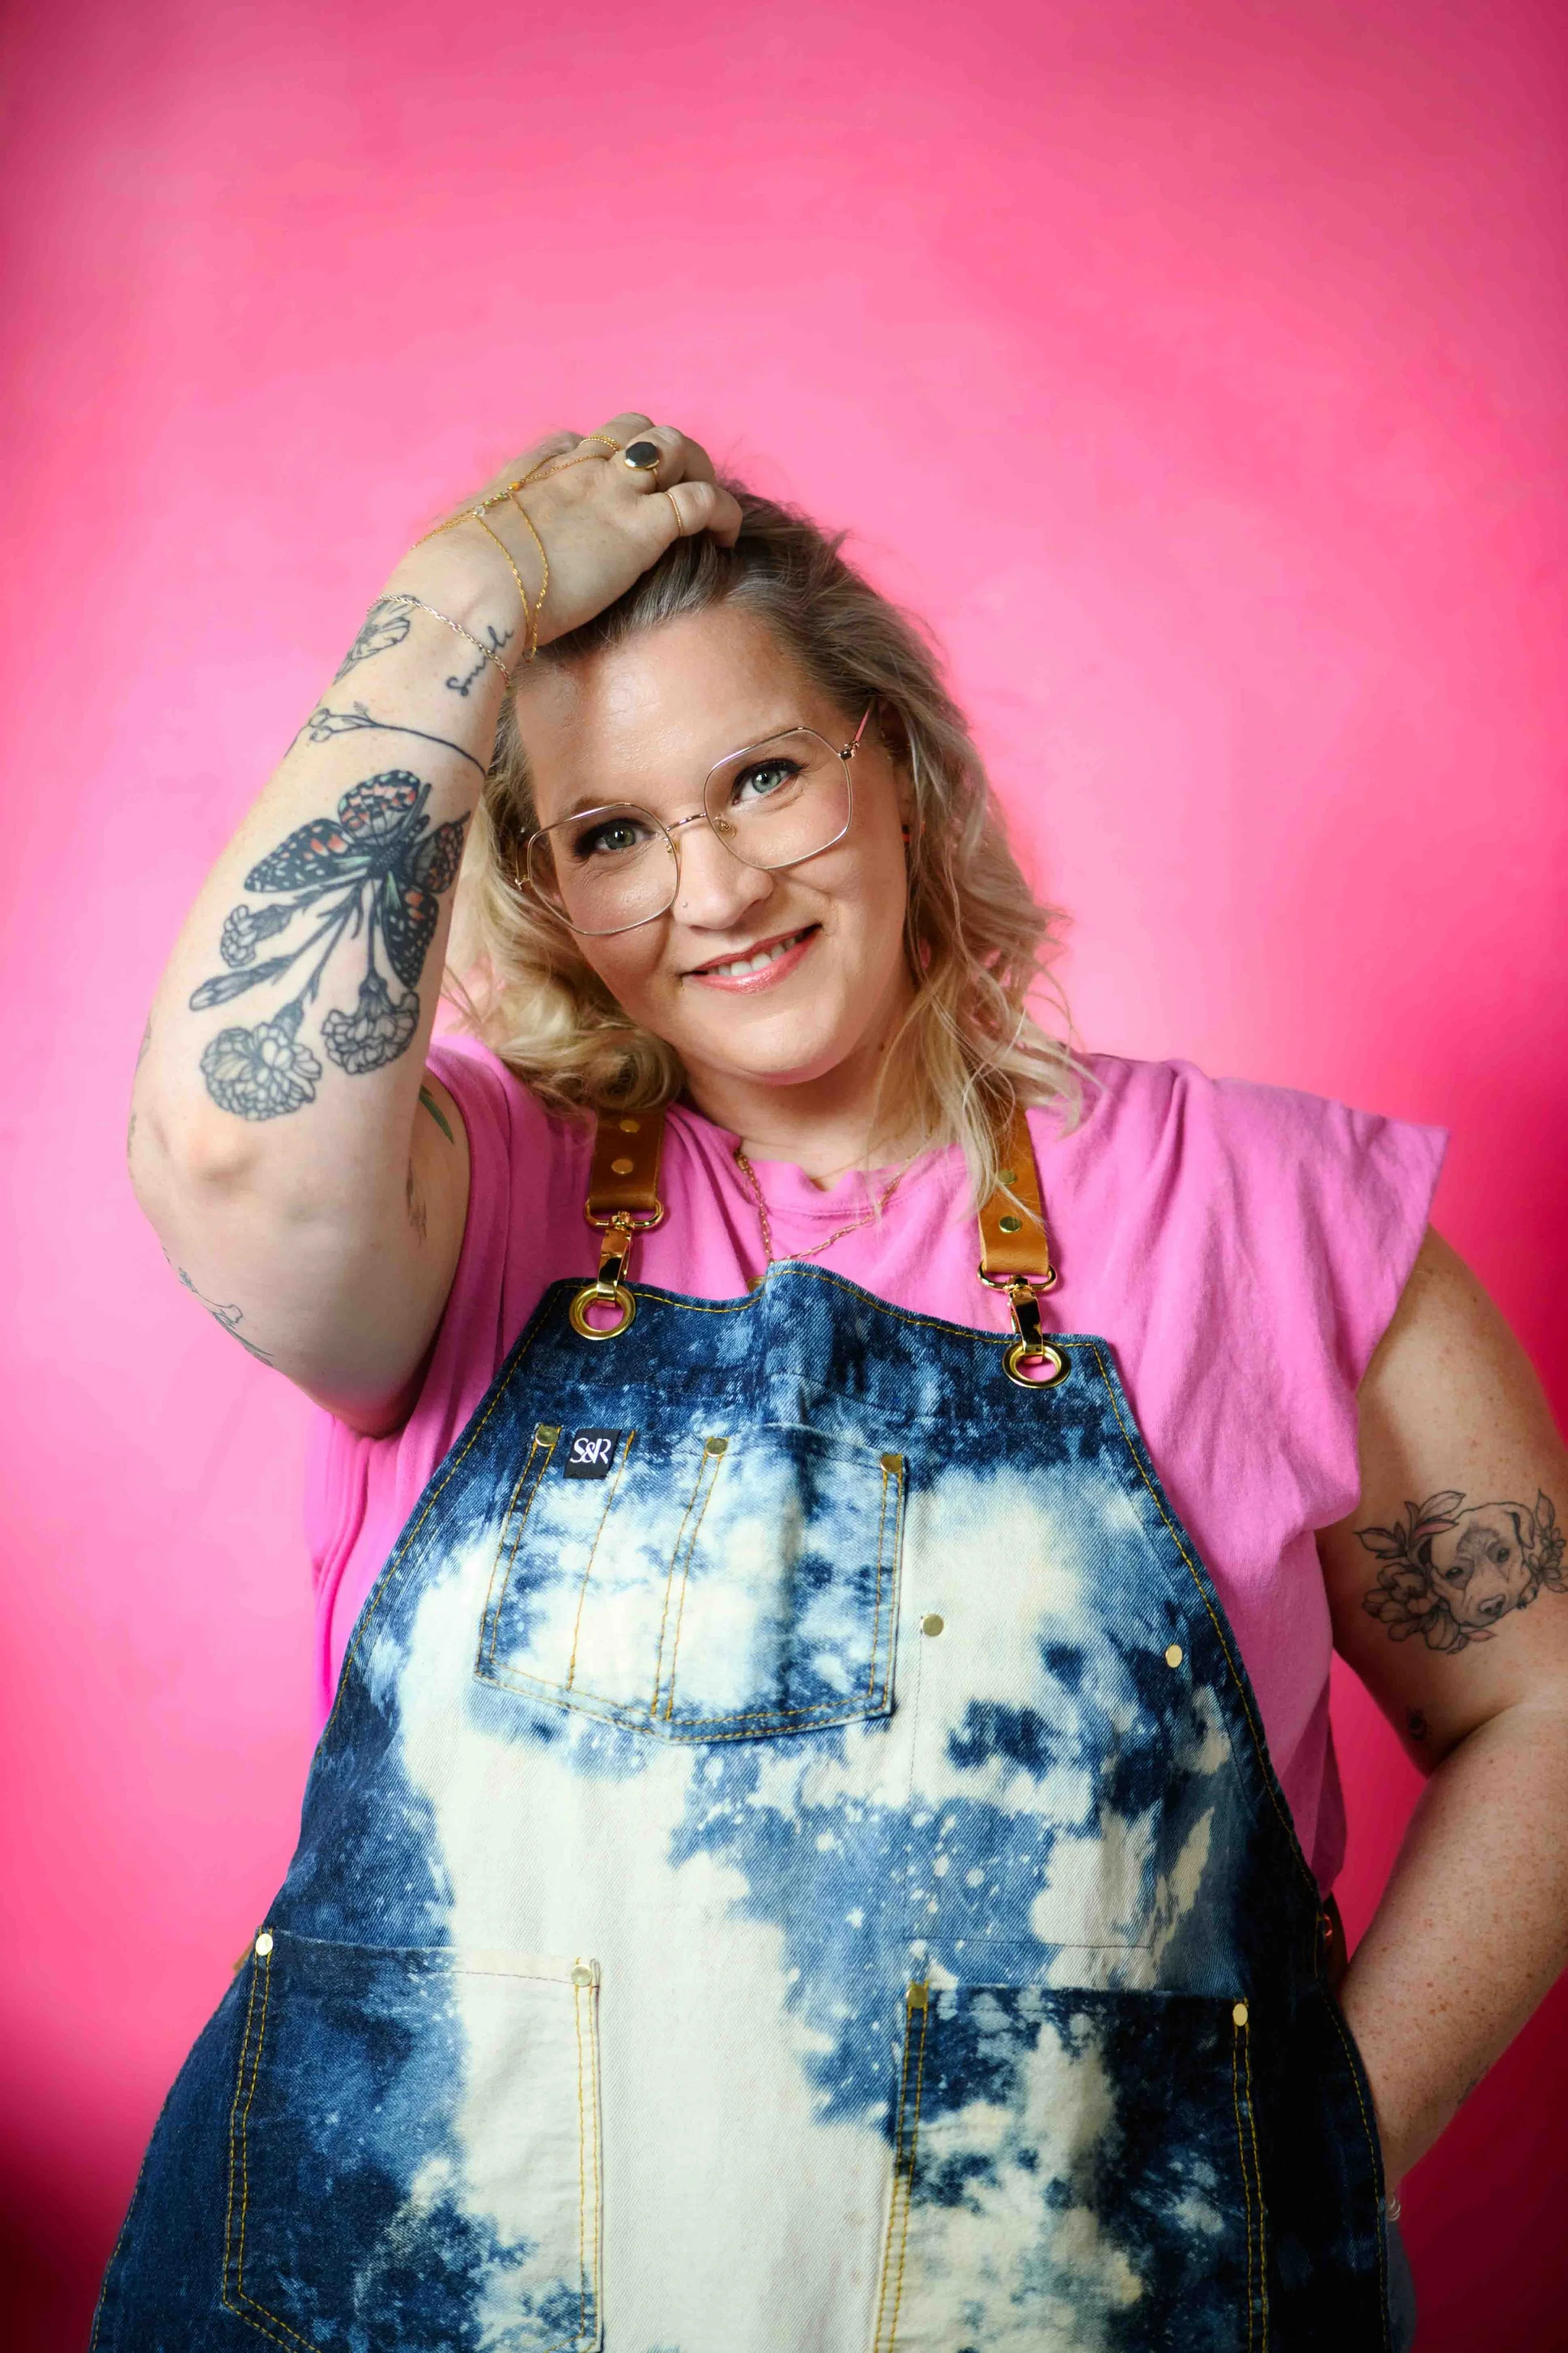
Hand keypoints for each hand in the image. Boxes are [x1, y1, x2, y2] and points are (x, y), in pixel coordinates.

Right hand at [390, 414, 744, 655]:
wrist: (465, 595)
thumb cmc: (445, 588)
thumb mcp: (448, 557)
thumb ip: (462, 555)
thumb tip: (440, 576)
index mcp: (528, 473)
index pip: (578, 443)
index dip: (605, 459)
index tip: (614, 490)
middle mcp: (574, 470)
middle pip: (634, 430)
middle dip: (661, 452)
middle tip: (676, 490)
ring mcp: (611, 493)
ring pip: (676, 447)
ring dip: (699, 469)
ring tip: (711, 509)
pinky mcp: (641, 528)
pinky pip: (702, 500)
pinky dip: (723, 510)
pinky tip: (728, 536)